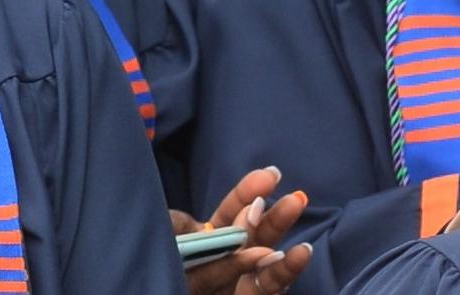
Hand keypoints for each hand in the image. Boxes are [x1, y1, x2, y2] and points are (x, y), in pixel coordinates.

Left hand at [175, 165, 311, 294]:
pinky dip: (284, 270)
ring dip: (283, 239)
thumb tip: (195, 220)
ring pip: (266, 260)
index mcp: (205, 247)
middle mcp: (227, 264)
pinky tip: (299, 253)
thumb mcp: (165, 250)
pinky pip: (269, 288)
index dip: (246, 195)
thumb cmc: (160, 282)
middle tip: (296, 198)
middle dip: (273, 216)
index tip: (269, 175)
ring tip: (298, 216)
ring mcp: (239, 285)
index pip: (228, 217)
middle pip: (255, 236)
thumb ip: (176, 231)